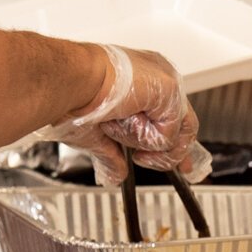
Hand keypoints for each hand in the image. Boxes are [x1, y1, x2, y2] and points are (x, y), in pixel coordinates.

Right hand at [47, 44, 211, 185]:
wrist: (68, 81)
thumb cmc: (71, 98)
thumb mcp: (94, 134)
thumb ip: (111, 155)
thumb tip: (114, 175)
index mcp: (141, 82)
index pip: (171, 116)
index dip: (174, 144)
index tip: (181, 166)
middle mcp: (158, 76)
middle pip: (183, 125)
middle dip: (176, 153)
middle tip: (168, 167)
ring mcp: (166, 82)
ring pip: (179, 132)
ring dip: (148, 144)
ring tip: (120, 130)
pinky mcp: (169, 88)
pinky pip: (170, 132)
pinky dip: (145, 137)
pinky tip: (124, 121)